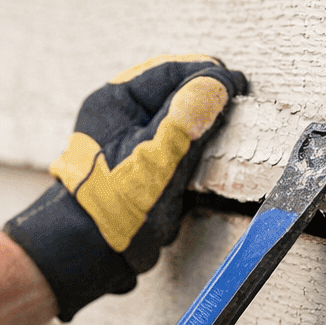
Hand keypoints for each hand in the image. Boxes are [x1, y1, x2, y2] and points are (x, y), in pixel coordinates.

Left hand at [5, 54, 246, 319]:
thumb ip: (187, 117)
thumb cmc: (114, 205)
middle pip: (173, 94)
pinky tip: (200, 166)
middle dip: (204, 103)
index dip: (208, 75)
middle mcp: (116, 116)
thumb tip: (216, 83)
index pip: (170, 71)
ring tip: (220, 138)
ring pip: (175, 121)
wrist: (87, 254)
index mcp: (114, 101)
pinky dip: (189, 152)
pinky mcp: (135, 166)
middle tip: (234, 111)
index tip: (238, 86)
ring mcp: (124, 140)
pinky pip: (171, 147)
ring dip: (199, 129)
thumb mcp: (158, 156)